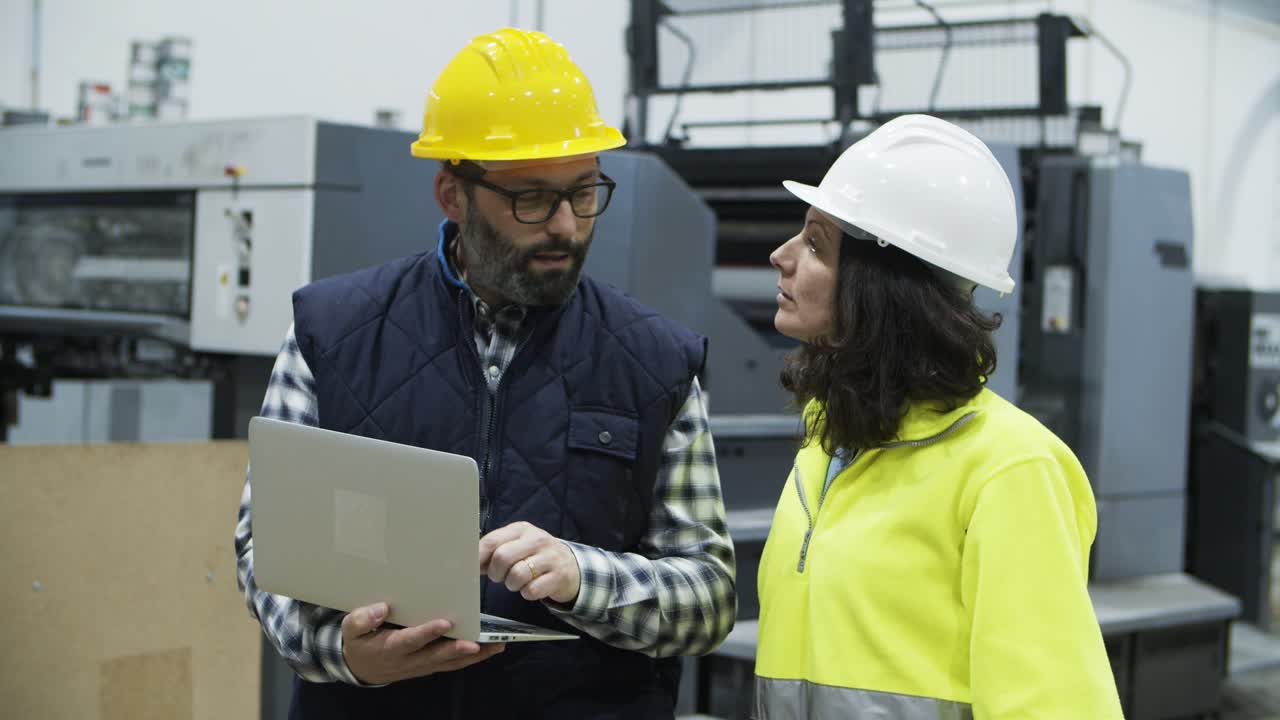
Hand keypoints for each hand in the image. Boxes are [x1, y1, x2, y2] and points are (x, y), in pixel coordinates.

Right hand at [340, 602, 503, 684]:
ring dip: (473, 656)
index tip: (445, 622)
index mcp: (389, 648)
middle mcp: (408, 660)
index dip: (427, 633)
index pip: (410, 640)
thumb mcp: (350, 629)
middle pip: (436, 655)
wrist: (360, 667)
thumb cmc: (359, 642)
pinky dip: (471, 659)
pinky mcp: (429, 666)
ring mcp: (420, 665)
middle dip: (457, 649)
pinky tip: (488, 649)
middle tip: (476, 642)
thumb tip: (381, 608)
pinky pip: (452, 664)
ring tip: (495, 645)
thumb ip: (362, 619)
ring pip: (449, 662)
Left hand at [479, 521, 581, 604]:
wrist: (571, 566)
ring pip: (517, 575)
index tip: (473, 569)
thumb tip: (470, 563)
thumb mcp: (517, 545)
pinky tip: (531, 587)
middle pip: (502, 557)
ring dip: (512, 584)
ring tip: (517, 582)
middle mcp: (536, 539)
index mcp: (521, 529)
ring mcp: (549, 557)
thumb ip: (495, 550)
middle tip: (500, 577)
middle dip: (496, 573)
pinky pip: (531, 590)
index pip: (492, 540)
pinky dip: (527, 593)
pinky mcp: (558, 576)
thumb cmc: (535, 556)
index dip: (478, 557)